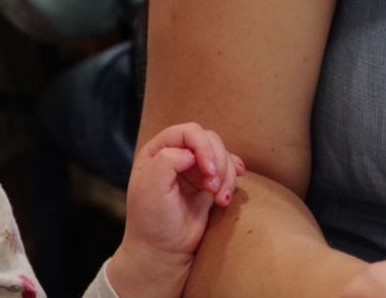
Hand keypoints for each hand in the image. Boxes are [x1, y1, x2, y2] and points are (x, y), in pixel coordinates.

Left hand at [107, 124, 243, 297]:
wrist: (163, 251)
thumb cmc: (152, 221)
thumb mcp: (151, 189)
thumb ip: (167, 162)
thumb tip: (190, 153)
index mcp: (158, 151)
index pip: (187, 132)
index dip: (203, 146)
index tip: (209, 172)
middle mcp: (177, 155)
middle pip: (209, 140)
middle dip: (218, 162)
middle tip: (213, 189)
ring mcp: (194, 170)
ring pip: (222, 155)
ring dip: (227, 175)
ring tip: (220, 200)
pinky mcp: (208, 184)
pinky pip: (229, 171)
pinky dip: (234, 179)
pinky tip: (230, 192)